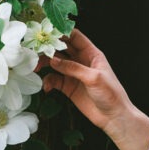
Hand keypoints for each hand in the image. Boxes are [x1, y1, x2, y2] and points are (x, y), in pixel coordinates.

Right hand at [40, 29, 148, 149]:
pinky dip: (48, 81)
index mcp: (91, 53)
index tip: (47, 32)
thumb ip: (73, 68)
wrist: (113, 117)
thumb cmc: (111, 94)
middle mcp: (81, 61)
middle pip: (61, 48)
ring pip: (55, 63)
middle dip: (48, 48)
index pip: (75, 37)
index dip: (61, 33)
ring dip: (45, 63)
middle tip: (36, 51)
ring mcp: (74, 74)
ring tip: (36, 68)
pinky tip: (47, 87)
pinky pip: (54, 80)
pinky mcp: (69, 87)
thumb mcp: (93, 77)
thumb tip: (53, 60)